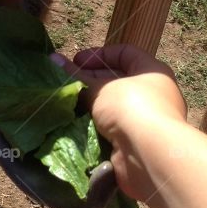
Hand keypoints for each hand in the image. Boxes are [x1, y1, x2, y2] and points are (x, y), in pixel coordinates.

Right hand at [52, 44, 187, 200]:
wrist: (147, 154)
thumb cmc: (130, 107)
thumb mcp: (100, 88)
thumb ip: (77, 76)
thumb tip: (53, 59)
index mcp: (152, 72)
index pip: (125, 53)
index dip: (99, 54)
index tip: (76, 60)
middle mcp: (153, 94)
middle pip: (117, 80)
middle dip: (90, 80)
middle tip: (65, 81)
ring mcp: (145, 119)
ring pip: (113, 106)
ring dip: (91, 104)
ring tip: (66, 101)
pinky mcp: (136, 141)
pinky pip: (113, 127)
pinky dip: (95, 125)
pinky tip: (75, 123)